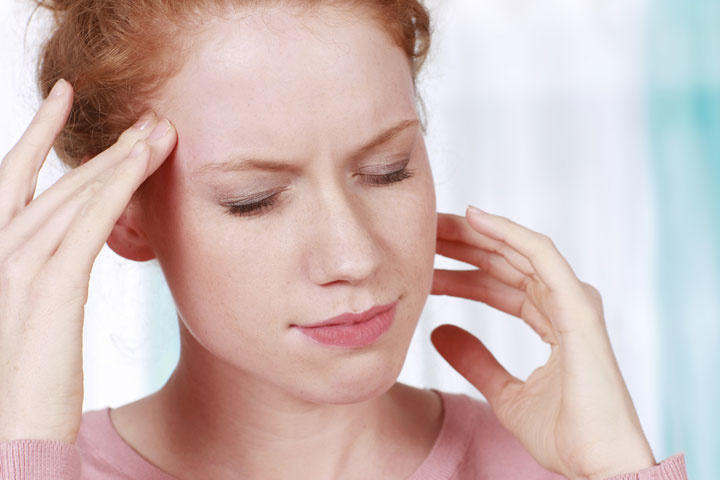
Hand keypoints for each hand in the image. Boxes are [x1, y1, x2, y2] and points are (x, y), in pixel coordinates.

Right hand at [0, 79, 175, 443]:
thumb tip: (75, 244)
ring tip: (158, 132)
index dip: (38, 132)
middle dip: (104, 146)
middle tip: (146, 117)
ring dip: (121, 160)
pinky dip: (115, 189)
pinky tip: (141, 164)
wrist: (10, 433)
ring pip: (77, 195)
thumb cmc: (22, 379)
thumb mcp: (30, 311)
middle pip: (57, 180)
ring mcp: (18, 267)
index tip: (65, 96)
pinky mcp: (50, 289)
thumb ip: (45, 269)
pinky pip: (88, 225)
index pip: (15, 178)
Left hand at [430, 207, 655, 479]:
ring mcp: (574, 302)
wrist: (597, 465)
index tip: (422, 262)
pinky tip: (474, 217)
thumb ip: (476, 361)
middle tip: (421, 233)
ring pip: (517, 252)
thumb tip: (439, 333)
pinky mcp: (578, 306)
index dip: (461, 270)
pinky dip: (508, 233)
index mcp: (552, 320)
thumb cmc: (564, 435)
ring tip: (433, 224)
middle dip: (462, 246)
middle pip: (504, 262)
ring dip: (474, 235)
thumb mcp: (504, 393)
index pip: (498, 284)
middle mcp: (565, 304)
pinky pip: (540, 256)